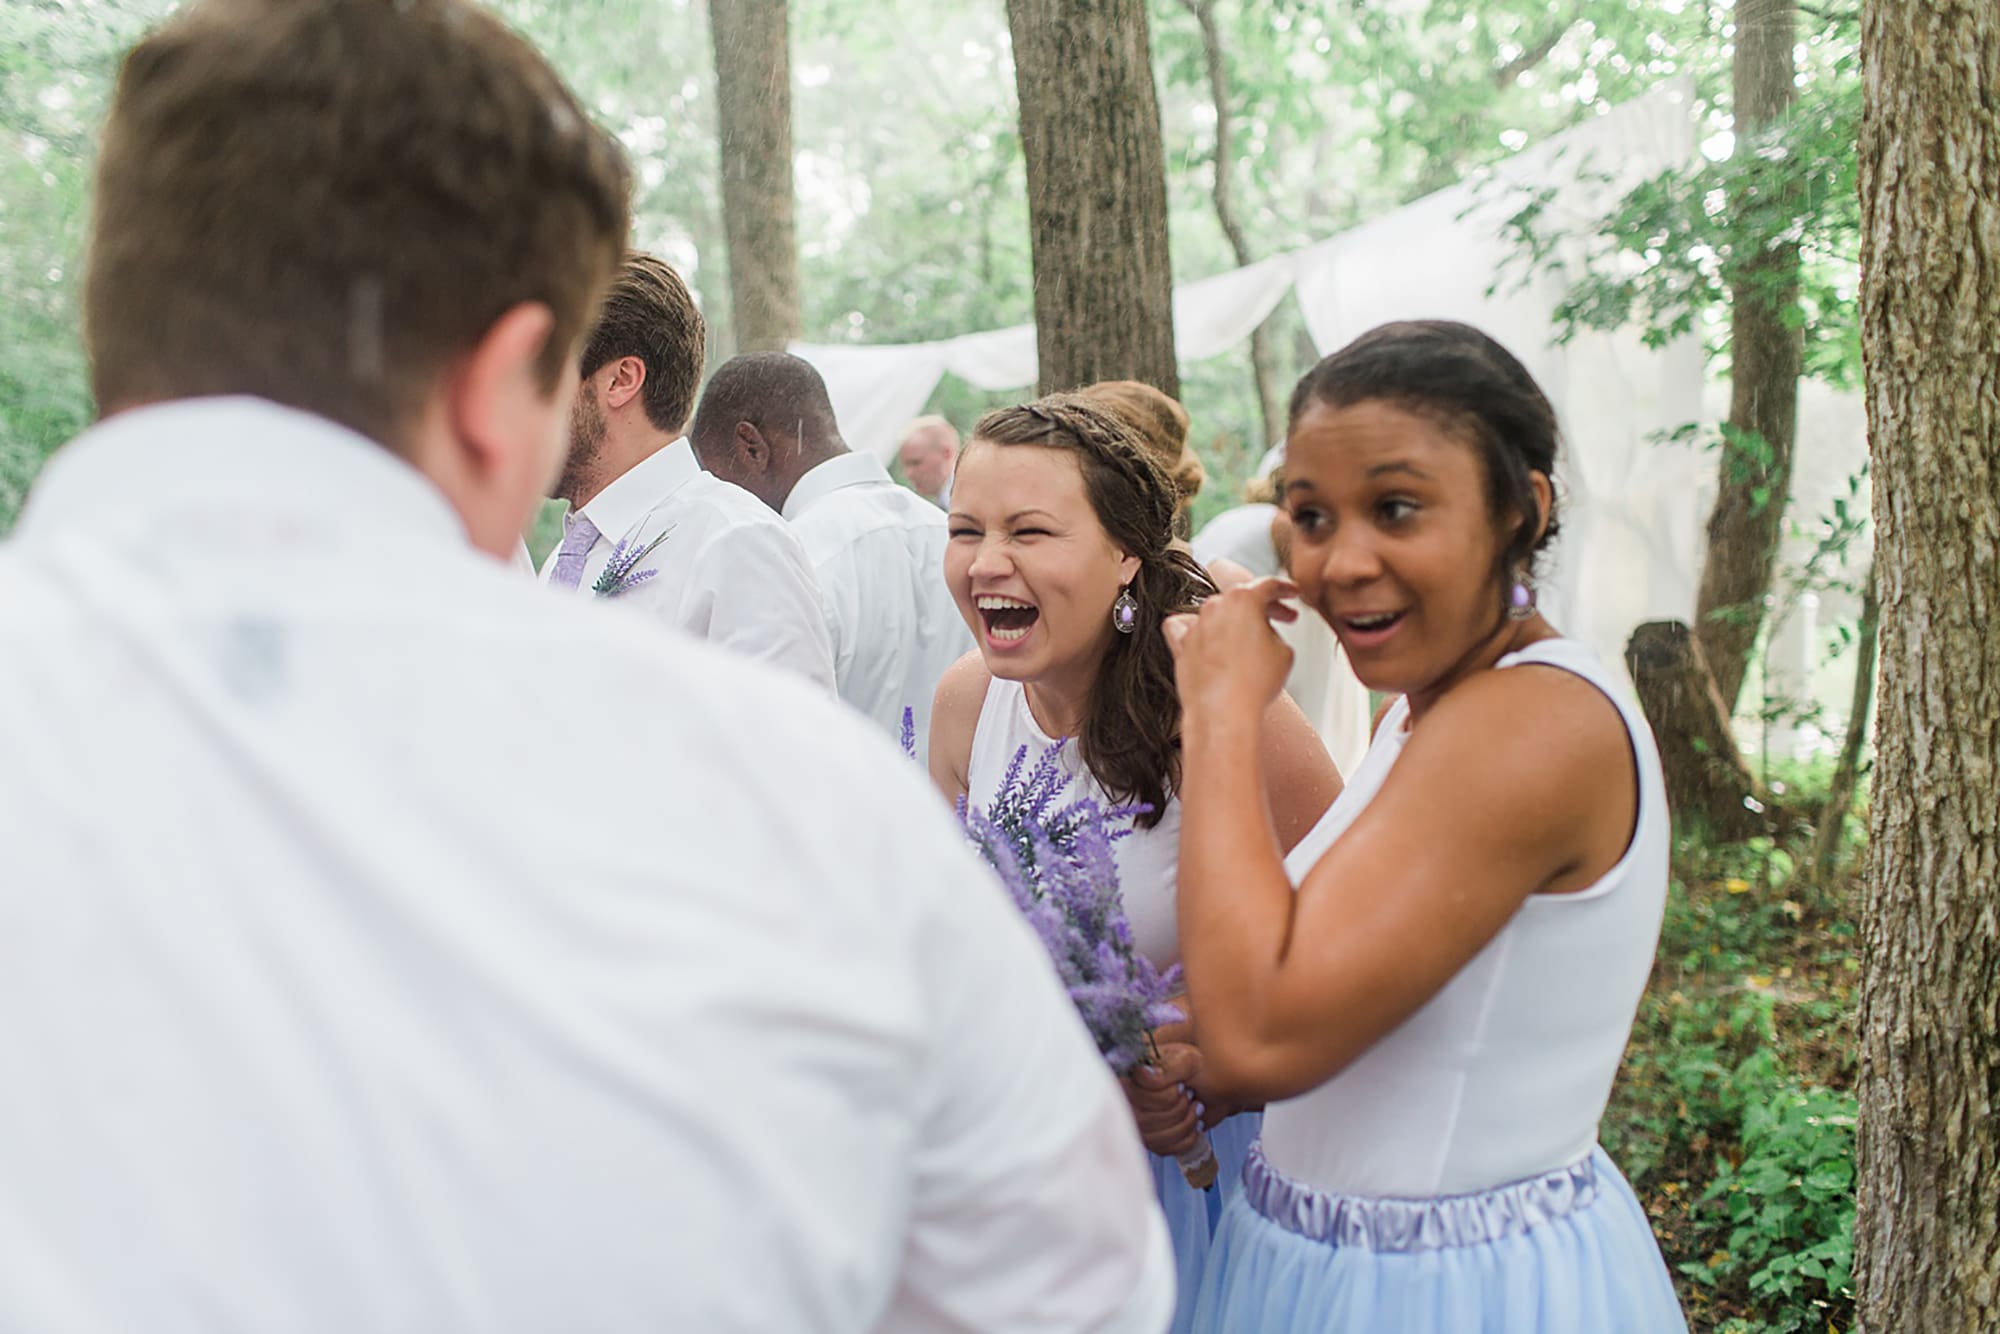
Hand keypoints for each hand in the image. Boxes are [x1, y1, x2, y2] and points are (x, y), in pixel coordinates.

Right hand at [1121, 1041, 1203, 1156]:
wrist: (1209, 1080)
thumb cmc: (1194, 1067)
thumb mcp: (1185, 1059)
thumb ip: (1166, 1068)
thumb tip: (1144, 1075)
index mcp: (1127, 1077)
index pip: (1138, 1097)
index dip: (1166, 1095)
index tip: (1181, 1085)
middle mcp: (1125, 1101)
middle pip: (1145, 1121)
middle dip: (1178, 1109)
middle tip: (1190, 1094)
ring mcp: (1135, 1123)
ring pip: (1156, 1138)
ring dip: (1185, 1124)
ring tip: (1195, 1107)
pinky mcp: (1149, 1139)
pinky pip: (1164, 1149)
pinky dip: (1186, 1139)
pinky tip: (1195, 1125)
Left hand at [1163, 577, 1298, 723]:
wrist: (1224, 712)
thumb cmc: (1255, 684)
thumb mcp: (1284, 652)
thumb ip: (1274, 631)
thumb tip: (1263, 633)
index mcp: (1243, 599)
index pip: (1268, 585)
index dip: (1285, 589)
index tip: (1292, 593)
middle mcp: (1215, 606)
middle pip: (1243, 598)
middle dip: (1266, 607)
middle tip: (1284, 618)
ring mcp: (1195, 625)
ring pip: (1217, 612)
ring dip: (1235, 621)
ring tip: (1252, 640)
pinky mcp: (1181, 646)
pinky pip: (1183, 627)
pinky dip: (1195, 629)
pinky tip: (1205, 636)